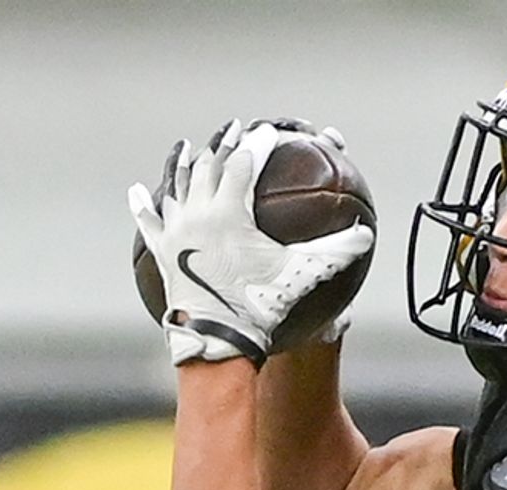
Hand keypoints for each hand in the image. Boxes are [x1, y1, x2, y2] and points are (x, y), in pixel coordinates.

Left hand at [127, 123, 376, 364]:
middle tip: (235, 129)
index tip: (269, 131)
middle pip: (209, 163)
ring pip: (177, 184)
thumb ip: (335, 253)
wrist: (215, 342)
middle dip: (224, 142)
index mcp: (230, 209)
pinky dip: (144, 204)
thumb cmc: (260, 307)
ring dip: (185, 162)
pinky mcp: (161, 252)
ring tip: (189, 146)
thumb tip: (367, 235)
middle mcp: (198, 211)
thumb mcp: (301, 276)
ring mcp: (176, 231)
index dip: (258, 142)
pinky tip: (139, 190)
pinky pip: (149, 222)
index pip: (244, 161)